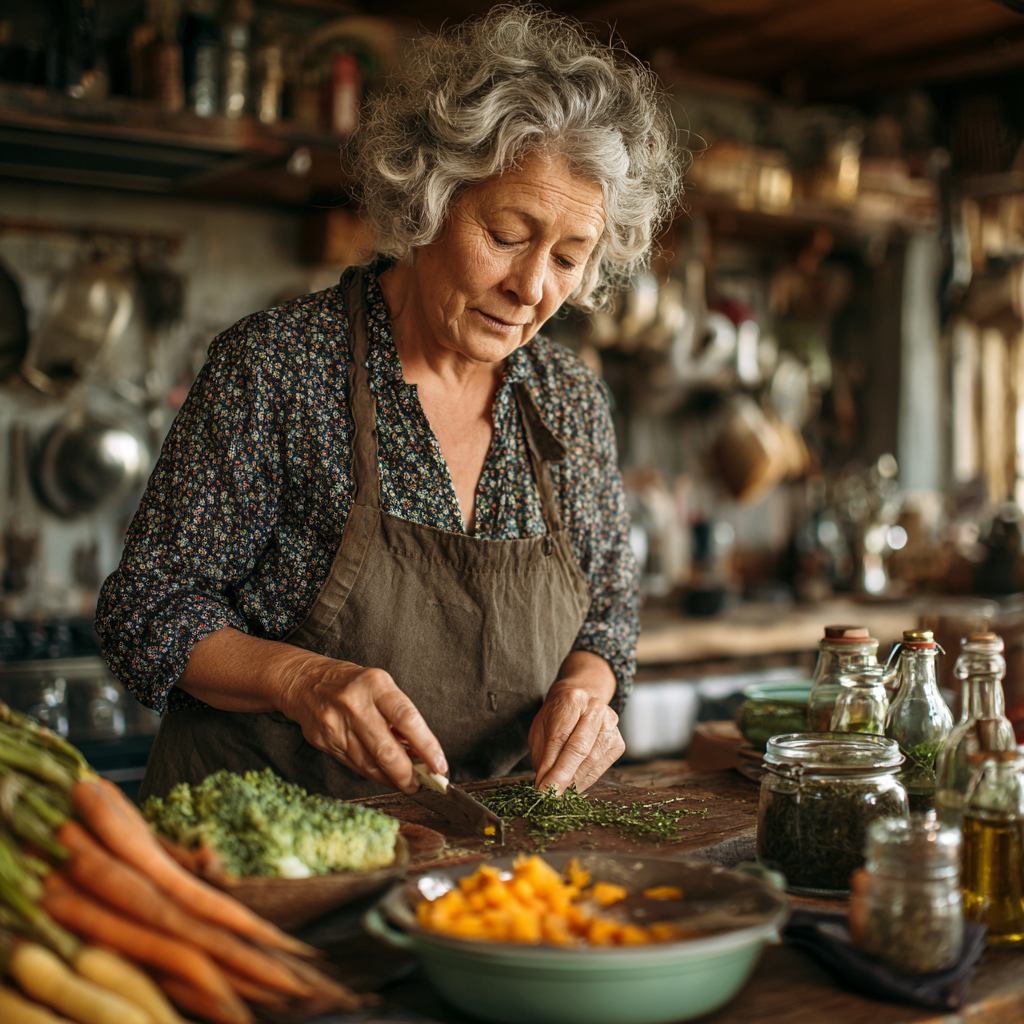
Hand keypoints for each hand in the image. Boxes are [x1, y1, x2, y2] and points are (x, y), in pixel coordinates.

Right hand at [280, 659, 446, 793]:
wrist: (305, 682)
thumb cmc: (353, 683)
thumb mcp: (381, 686)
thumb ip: (399, 716)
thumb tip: (421, 751)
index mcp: (375, 685)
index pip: (407, 718)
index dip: (426, 746)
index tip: (439, 765)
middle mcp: (354, 705)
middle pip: (386, 750)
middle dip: (406, 774)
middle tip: (421, 784)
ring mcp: (336, 725)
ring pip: (369, 764)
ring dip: (391, 778)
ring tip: (405, 782)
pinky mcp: (324, 741)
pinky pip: (354, 765)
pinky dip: (372, 774)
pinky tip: (384, 775)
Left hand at [529, 675, 623, 795]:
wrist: (583, 699)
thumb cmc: (558, 715)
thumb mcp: (542, 727)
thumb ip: (543, 754)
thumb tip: (544, 784)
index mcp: (572, 700)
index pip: (560, 737)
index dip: (550, 765)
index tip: (541, 787)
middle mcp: (595, 710)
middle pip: (580, 749)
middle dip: (564, 776)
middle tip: (551, 794)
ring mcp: (611, 726)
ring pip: (592, 760)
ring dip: (574, 782)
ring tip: (560, 792)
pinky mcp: (618, 742)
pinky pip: (601, 767)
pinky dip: (585, 780)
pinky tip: (573, 786)